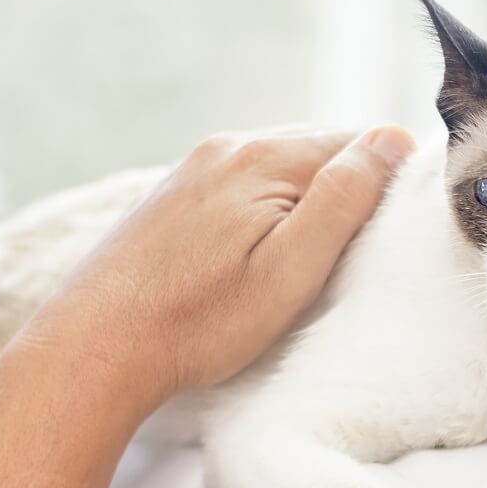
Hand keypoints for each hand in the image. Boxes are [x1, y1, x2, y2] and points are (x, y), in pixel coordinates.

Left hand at [9, 126, 414, 417]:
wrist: (92, 349)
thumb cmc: (198, 323)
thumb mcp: (291, 269)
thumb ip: (343, 199)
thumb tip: (394, 138)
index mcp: (262, 158)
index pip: (358, 142)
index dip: (386, 184)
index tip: (386, 237)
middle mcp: (225, 148)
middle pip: (317, 150)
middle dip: (346, 190)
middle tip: (354, 254)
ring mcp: (192, 169)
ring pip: (278, 169)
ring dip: (304, 201)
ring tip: (307, 259)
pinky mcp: (171, 197)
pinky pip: (240, 186)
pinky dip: (264, 210)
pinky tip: (256, 254)